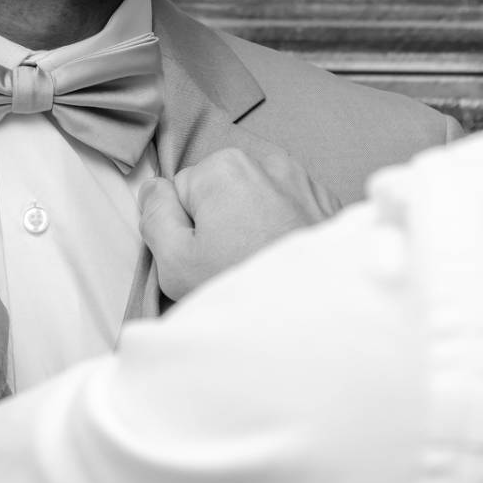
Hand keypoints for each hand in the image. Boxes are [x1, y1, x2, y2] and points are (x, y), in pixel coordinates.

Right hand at [139, 144, 340, 300]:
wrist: (319, 319)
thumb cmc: (247, 290)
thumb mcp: (175, 262)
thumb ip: (154, 215)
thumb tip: (154, 189)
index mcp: (225, 168)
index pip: (180, 193)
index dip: (184, 232)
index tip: (203, 259)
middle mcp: (268, 162)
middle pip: (220, 195)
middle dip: (220, 226)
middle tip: (229, 267)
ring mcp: (304, 182)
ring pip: (256, 204)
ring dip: (253, 229)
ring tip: (260, 268)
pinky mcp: (328, 205)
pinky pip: (289, 214)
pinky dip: (284, 233)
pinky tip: (284, 263)